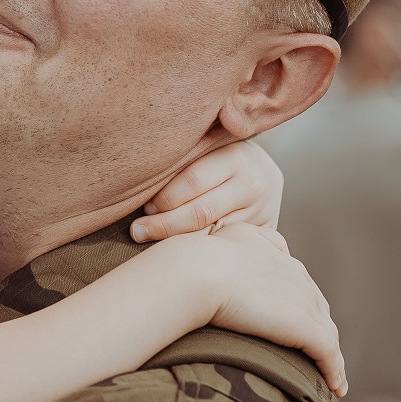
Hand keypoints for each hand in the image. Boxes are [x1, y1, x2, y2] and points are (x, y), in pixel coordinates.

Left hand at [132, 140, 282, 241]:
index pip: (191, 181)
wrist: (262, 172)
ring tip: (151, 241)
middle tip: (137, 231)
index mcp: (235, 157)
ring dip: (178, 241)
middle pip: (200, 212)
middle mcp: (253, 185)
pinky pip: (226, 246)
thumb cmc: (217, 159)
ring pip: (212, 235)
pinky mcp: (266, 233)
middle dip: (164, 225)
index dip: (163, 198)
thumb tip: (133, 180)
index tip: (143, 208)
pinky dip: (199, 250)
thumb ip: (182, 159)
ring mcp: (263, 211)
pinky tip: (179, 253)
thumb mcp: (205, 148)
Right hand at [194, 222, 345, 395]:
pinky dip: (334, 371)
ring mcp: (304, 303)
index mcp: (276, 255)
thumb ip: (250, 238)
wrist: (195, 273)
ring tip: (331, 377)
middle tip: (313, 352)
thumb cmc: (196, 259)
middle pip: (317, 308)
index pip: (297, 283)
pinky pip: (328, 354)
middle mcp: (296, 276)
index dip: (298, 303)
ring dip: (331, 355)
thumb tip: (256, 245)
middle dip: (318, 328)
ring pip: (326, 333)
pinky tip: (335, 388)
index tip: (293, 320)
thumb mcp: (227, 237)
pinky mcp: (305, 328)